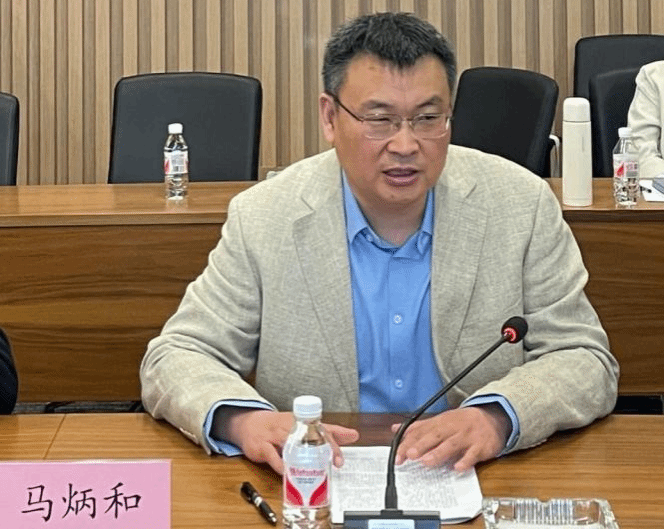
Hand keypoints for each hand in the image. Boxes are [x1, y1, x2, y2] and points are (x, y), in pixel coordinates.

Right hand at [222, 409, 359, 474]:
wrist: (248, 423)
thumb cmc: (279, 426)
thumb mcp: (303, 426)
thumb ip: (328, 431)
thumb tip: (353, 435)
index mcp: (301, 421)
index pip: (320, 429)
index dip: (333, 440)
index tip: (345, 451)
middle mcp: (290, 427)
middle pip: (309, 436)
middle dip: (324, 448)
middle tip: (335, 462)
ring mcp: (275, 436)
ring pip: (292, 443)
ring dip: (303, 458)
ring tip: (316, 469)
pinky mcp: (262, 446)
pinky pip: (272, 455)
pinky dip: (280, 464)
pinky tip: (286, 472)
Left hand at [392, 404, 509, 470]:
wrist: (492, 418)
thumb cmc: (462, 422)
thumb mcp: (440, 421)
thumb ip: (418, 427)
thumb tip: (395, 429)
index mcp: (441, 422)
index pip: (421, 432)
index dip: (408, 442)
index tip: (398, 453)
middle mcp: (452, 428)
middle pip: (435, 436)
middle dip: (421, 445)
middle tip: (408, 454)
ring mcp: (467, 437)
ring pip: (451, 444)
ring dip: (439, 453)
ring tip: (426, 462)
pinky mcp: (480, 446)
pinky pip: (473, 454)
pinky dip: (465, 461)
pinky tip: (457, 467)